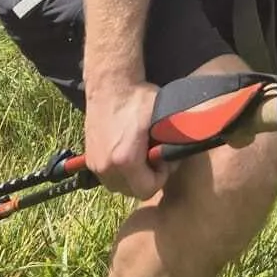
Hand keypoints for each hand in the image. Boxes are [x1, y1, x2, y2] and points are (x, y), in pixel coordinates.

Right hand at [83, 79, 167, 199]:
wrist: (110, 84)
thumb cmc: (139, 98)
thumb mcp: (163, 118)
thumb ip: (174, 139)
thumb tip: (186, 151)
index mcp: (125, 159)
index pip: (147, 190)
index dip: (161, 177)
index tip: (164, 159)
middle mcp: (106, 166)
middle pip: (133, 191)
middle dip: (147, 179)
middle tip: (155, 157)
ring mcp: (95, 164)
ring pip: (120, 186)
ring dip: (133, 177)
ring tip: (142, 156)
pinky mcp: (90, 159)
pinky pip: (108, 177)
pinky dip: (120, 172)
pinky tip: (129, 153)